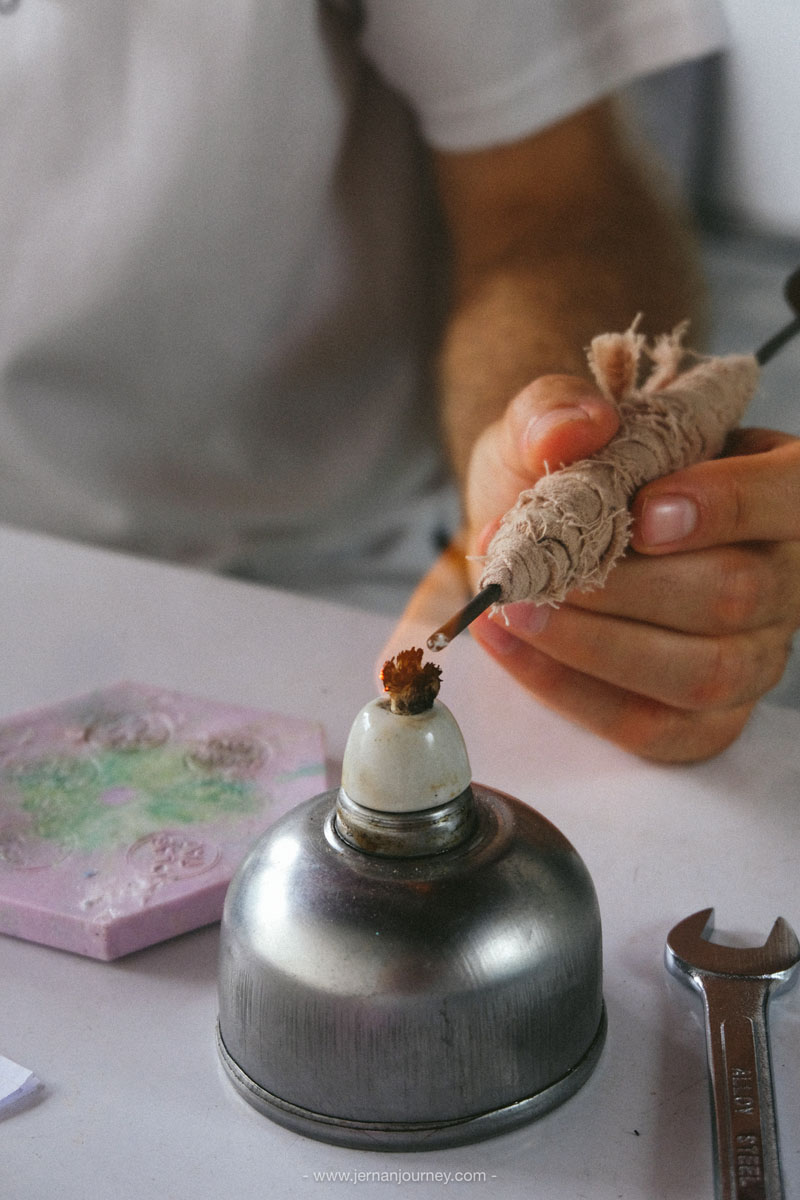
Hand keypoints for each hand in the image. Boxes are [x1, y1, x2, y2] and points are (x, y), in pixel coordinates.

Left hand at [465, 383, 799, 762]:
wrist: (533, 539)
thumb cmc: (566, 478)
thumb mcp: (549, 423)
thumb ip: (554, 409)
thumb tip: (576, 428)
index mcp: (776, 486)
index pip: (794, 497)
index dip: (729, 506)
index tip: (642, 512)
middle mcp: (783, 580)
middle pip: (736, 594)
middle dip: (620, 585)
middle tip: (530, 565)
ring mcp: (752, 658)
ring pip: (699, 672)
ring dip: (590, 644)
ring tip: (511, 607)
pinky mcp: (703, 720)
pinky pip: (651, 726)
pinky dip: (569, 689)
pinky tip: (511, 646)